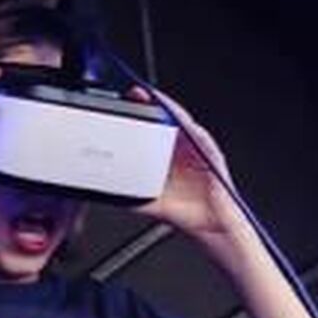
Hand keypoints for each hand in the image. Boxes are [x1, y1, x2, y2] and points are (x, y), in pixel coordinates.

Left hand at [129, 88, 252, 255]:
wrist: (209, 223)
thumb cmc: (185, 211)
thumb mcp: (150, 201)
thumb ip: (131, 195)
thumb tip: (107, 193)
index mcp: (165, 156)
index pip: (149, 128)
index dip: (136, 116)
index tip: (120, 106)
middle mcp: (179, 147)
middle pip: (162, 118)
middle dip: (147, 104)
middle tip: (131, 93)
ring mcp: (194, 145)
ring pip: (177, 118)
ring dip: (163, 105)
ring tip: (147, 96)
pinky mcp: (207, 148)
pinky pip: (192, 129)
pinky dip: (181, 119)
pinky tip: (170, 112)